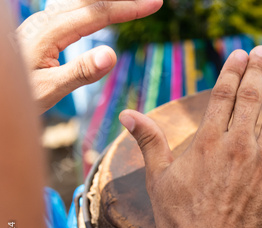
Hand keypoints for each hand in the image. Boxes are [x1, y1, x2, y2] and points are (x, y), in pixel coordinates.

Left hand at [16, 0, 161, 112]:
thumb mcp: (49, 89)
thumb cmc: (17, 94)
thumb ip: (80, 72)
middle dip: (125, 1)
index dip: (129, 8)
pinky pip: (74, 7)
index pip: (98, 14)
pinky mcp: (43, 28)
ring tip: (131, 4)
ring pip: (82, 1)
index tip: (154, 3)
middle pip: (93, 1)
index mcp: (50, 32)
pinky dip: (94, 5)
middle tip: (153, 1)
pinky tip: (100, 9)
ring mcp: (43, 21)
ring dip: (110, 1)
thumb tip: (111, 54)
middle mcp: (46, 20)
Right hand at [120, 46, 261, 227]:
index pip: (224, 95)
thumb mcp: (158, 178)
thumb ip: (148, 141)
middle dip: (259, 72)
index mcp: (208, 141)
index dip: (233, 72)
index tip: (240, 55)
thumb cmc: (179, 219)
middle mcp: (239, 145)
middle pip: (252, 99)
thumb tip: (127, 114)